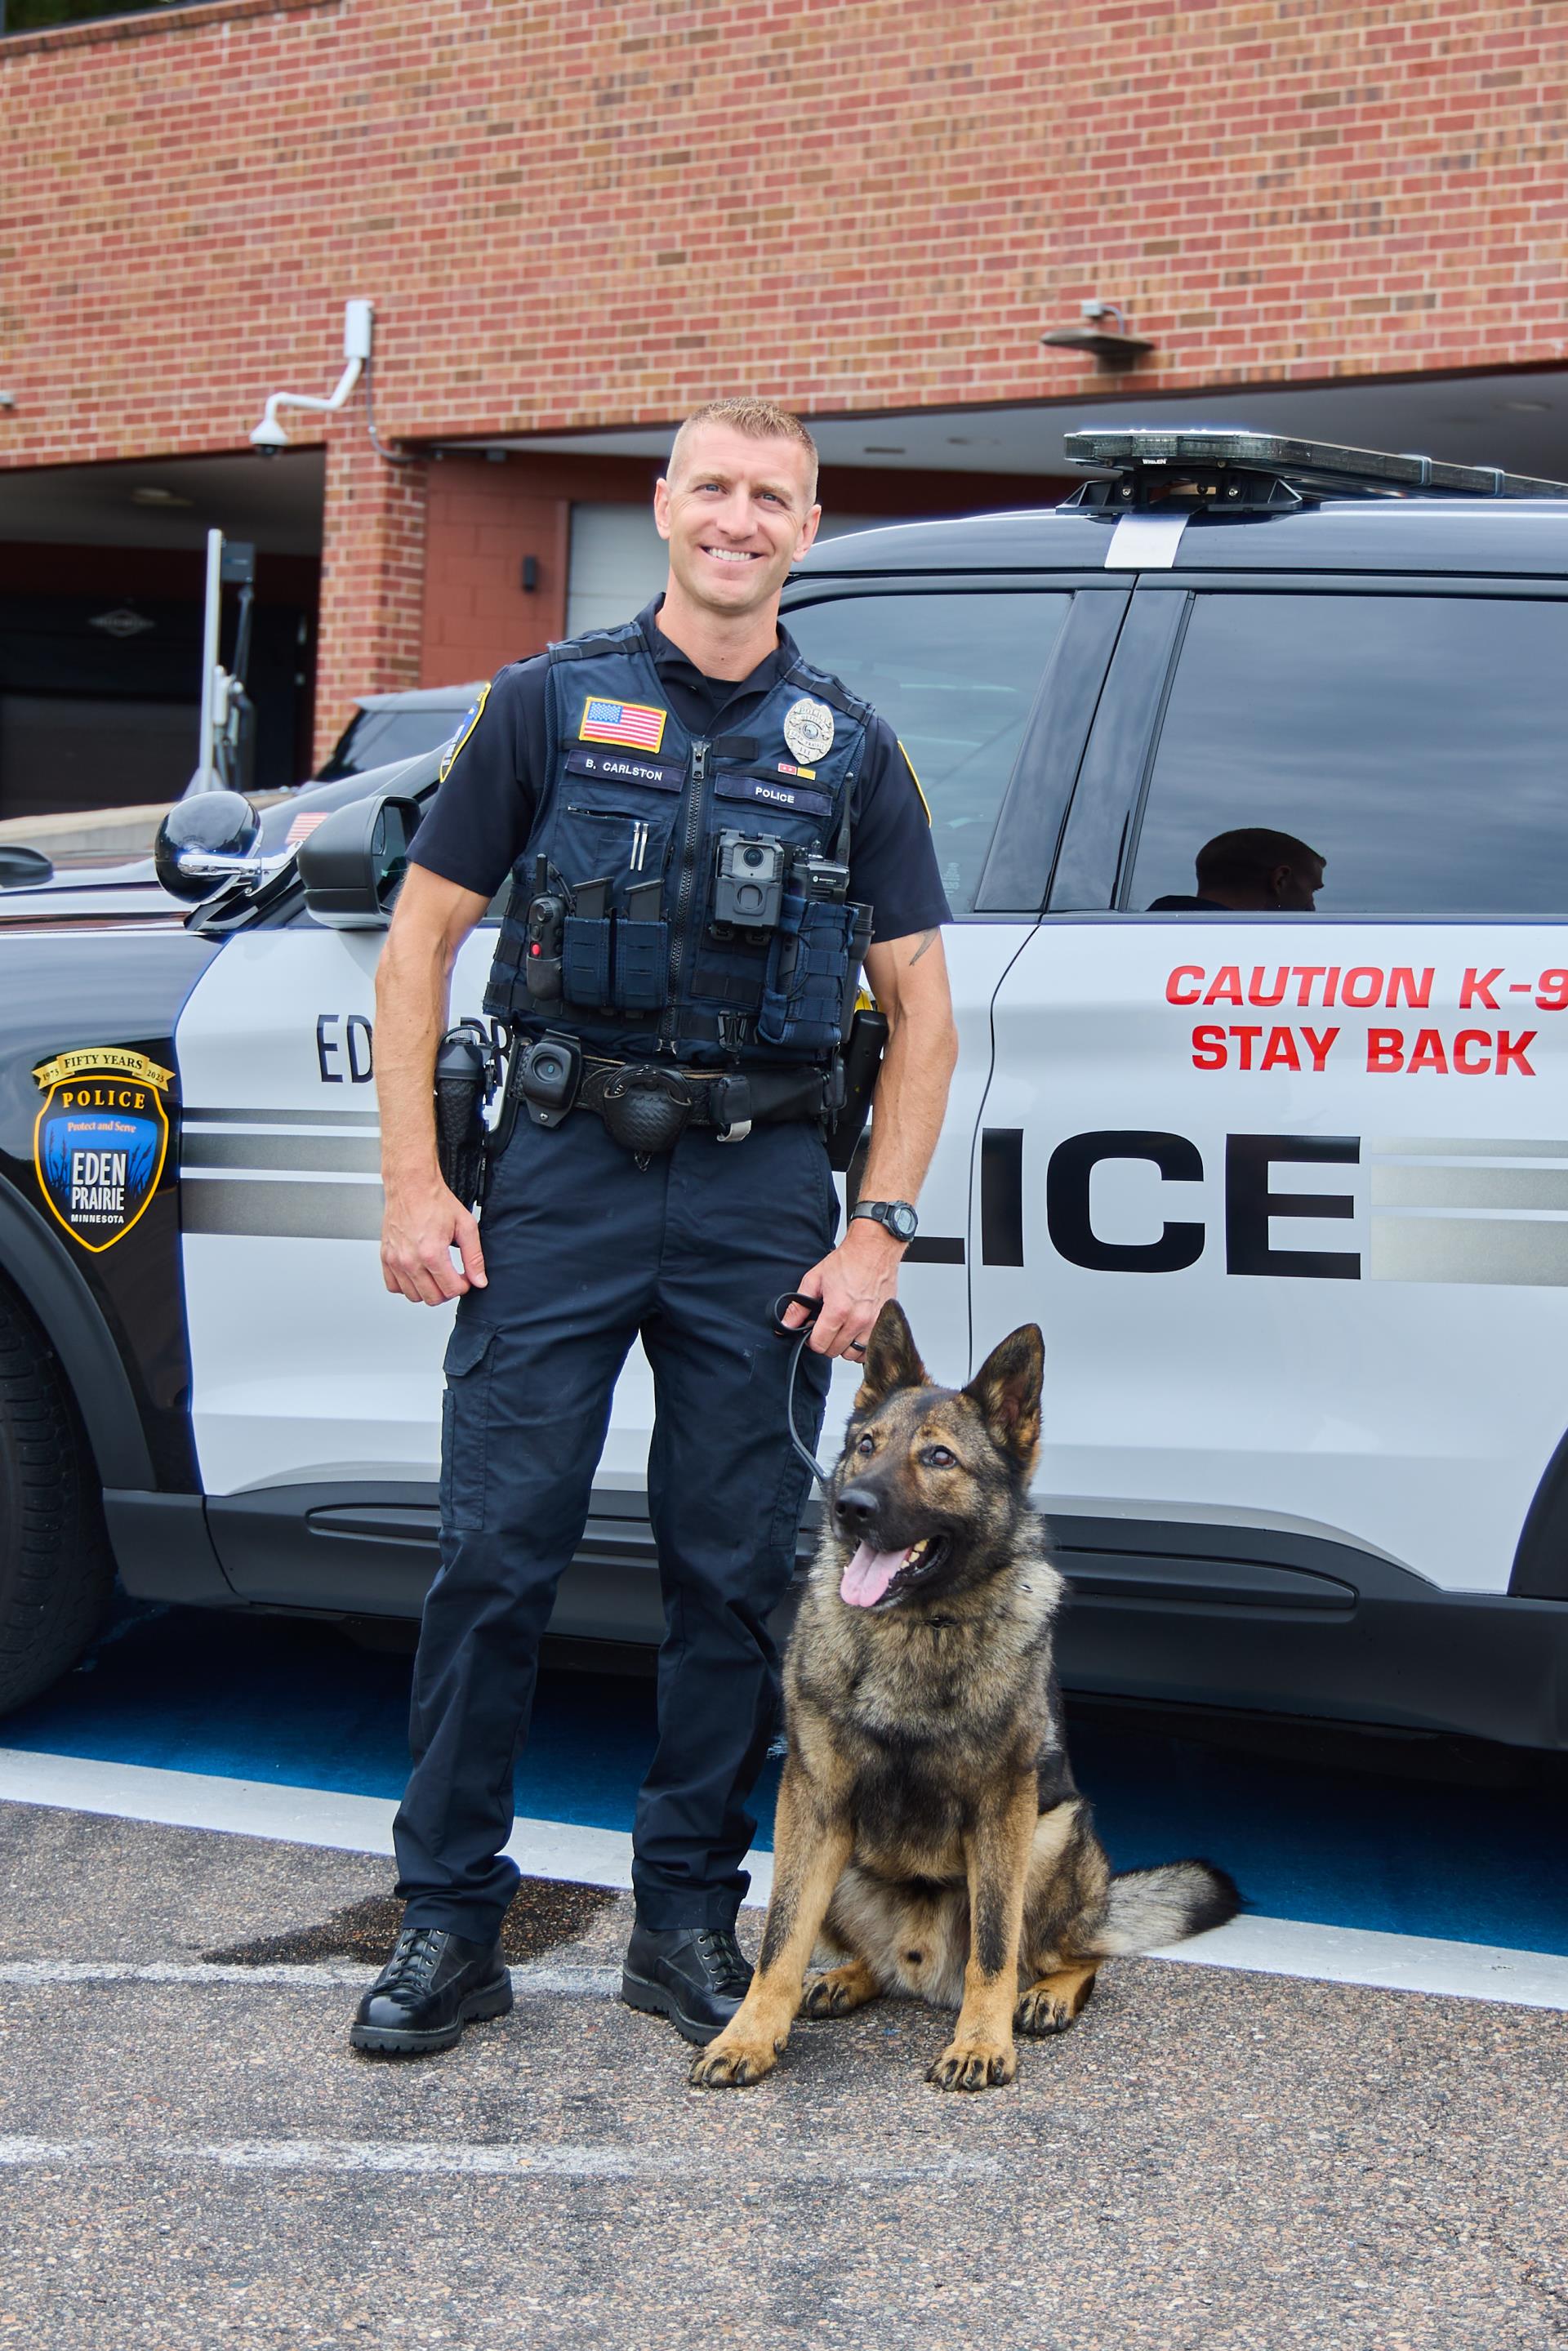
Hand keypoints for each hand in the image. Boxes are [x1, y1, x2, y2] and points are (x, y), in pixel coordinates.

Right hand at [381, 1179, 486, 1304]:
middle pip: (432, 1298)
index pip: (451, 1290)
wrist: (411, 1186)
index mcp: (432, 1253)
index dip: (463, 1286)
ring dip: (427, 1290)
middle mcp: (410, 1260)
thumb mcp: (466, 1226)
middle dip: (447, 1291)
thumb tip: (479, 1281)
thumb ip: (474, 1257)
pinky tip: (417, 1273)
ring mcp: (395, 1260)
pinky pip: (394, 1286)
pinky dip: (406, 1285)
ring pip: (413, 1296)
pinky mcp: (385, 1257)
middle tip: (452, 1277)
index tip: (464, 1277)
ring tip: (435, 1274)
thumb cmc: (435, 1201)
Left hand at [785, 1218, 903, 1359]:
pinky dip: (863, 1347)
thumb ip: (798, 1306)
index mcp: (838, 1309)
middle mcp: (858, 1319)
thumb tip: (785, 1325)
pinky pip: (872, 1349)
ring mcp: (875, 1322)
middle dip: (827, 1342)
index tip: (813, 1332)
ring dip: (845, 1346)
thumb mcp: (814, 1279)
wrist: (874, 1249)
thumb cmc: (849, 1261)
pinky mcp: (886, 1321)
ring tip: (843, 1329)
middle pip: (836, 1351)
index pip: (820, 1345)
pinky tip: (857, 1333)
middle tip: (827, 1327)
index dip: (812, 1340)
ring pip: (854, 1354)